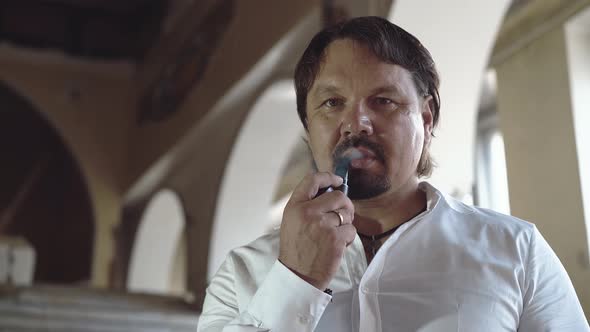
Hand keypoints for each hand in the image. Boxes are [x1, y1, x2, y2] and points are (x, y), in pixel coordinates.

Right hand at [278, 172, 355, 289]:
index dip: (328, 177)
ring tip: (335, 235)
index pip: (312, 180)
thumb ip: (307, 205)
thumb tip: (331, 190)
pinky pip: (351, 230)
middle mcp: (307, 212)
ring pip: (346, 214)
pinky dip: (348, 238)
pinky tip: (337, 246)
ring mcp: (322, 225)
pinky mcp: (335, 238)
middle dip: (345, 205)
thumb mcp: (292, 221)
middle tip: (343, 215)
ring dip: (346, 224)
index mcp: (294, 206)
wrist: (298, 275)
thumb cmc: (297, 248)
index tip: (337, 180)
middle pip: (338, 196)